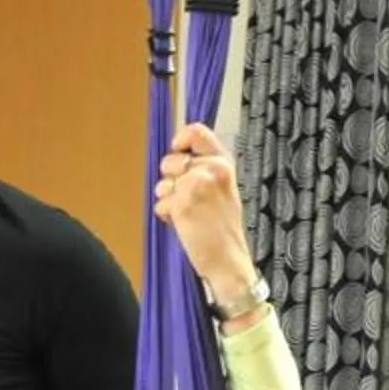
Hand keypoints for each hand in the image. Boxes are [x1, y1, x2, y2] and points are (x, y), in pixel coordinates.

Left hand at [153, 122, 258, 302]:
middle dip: (170, 179)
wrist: (228, 258)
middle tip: (189, 197)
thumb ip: (203, 168)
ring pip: (162, 183)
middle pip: (170, 160)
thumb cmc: (223, 227)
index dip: (180, 140)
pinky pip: (160, 203)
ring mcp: (196, 185)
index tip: (179, 152)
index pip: (196, 131)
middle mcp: (212, 169)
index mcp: (224, 162)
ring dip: (168, 199)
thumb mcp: (222, 188)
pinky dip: (166, 215)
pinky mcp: (182, 204)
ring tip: (189, 212)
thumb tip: (176, 153)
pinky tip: (184, 224)